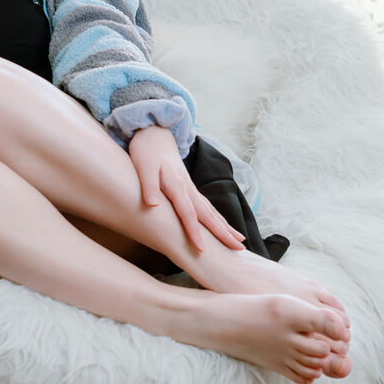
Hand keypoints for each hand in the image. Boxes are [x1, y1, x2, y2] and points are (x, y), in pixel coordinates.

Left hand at [128, 126, 244, 251]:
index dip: (194, 232)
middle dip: (223, 233)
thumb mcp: (143, 168)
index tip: (203, 249)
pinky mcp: (190, 188)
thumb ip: (148, 187)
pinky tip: (224, 226)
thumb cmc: (146, 152)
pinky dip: (218, 218)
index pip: (187, 213)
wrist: (155, 134)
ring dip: (226, 227)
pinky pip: (207, 207)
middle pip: (208, 214)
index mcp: (177, 185)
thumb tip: (152, 205)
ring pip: (211, 211)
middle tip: (238, 249)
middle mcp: (188, 188)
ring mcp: (191, 188)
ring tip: (239, 241)